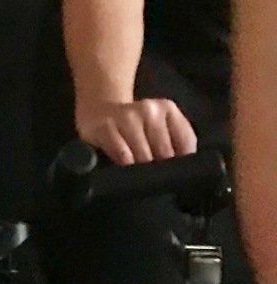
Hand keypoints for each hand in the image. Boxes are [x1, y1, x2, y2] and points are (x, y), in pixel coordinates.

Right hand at [76, 97, 198, 165]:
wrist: (97, 109)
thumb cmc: (134, 126)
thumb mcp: (160, 126)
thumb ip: (177, 142)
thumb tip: (186, 168)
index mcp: (167, 108)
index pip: (185, 143)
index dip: (181, 162)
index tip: (174, 171)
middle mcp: (149, 109)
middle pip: (165, 151)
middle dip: (160, 167)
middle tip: (154, 174)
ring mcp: (127, 117)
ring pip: (144, 155)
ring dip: (142, 168)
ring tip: (139, 172)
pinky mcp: (106, 127)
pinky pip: (122, 154)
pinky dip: (126, 164)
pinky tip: (124, 166)